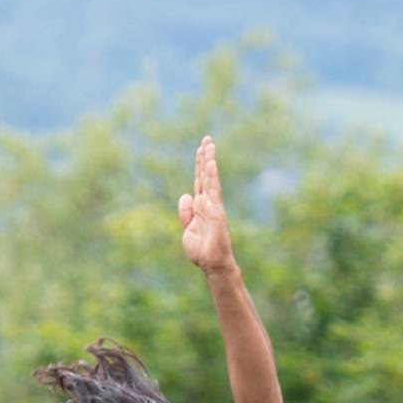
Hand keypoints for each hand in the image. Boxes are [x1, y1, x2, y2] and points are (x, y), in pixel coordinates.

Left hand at [178, 136, 234, 273]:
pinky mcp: (217, 212)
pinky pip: (214, 191)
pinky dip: (212, 177)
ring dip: (209, 161)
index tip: (201, 149)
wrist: (211, 264)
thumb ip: (185, 212)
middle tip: (207, 138)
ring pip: (210, 179)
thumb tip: (186, 194)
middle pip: (205, 175)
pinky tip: (210, 163)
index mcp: (200, 207)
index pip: (199, 181)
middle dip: (205, 157)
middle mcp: (208, 203)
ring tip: (209, 144)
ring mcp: (213, 206)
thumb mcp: (187, 229)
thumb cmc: (201, 251)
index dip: (199, 165)